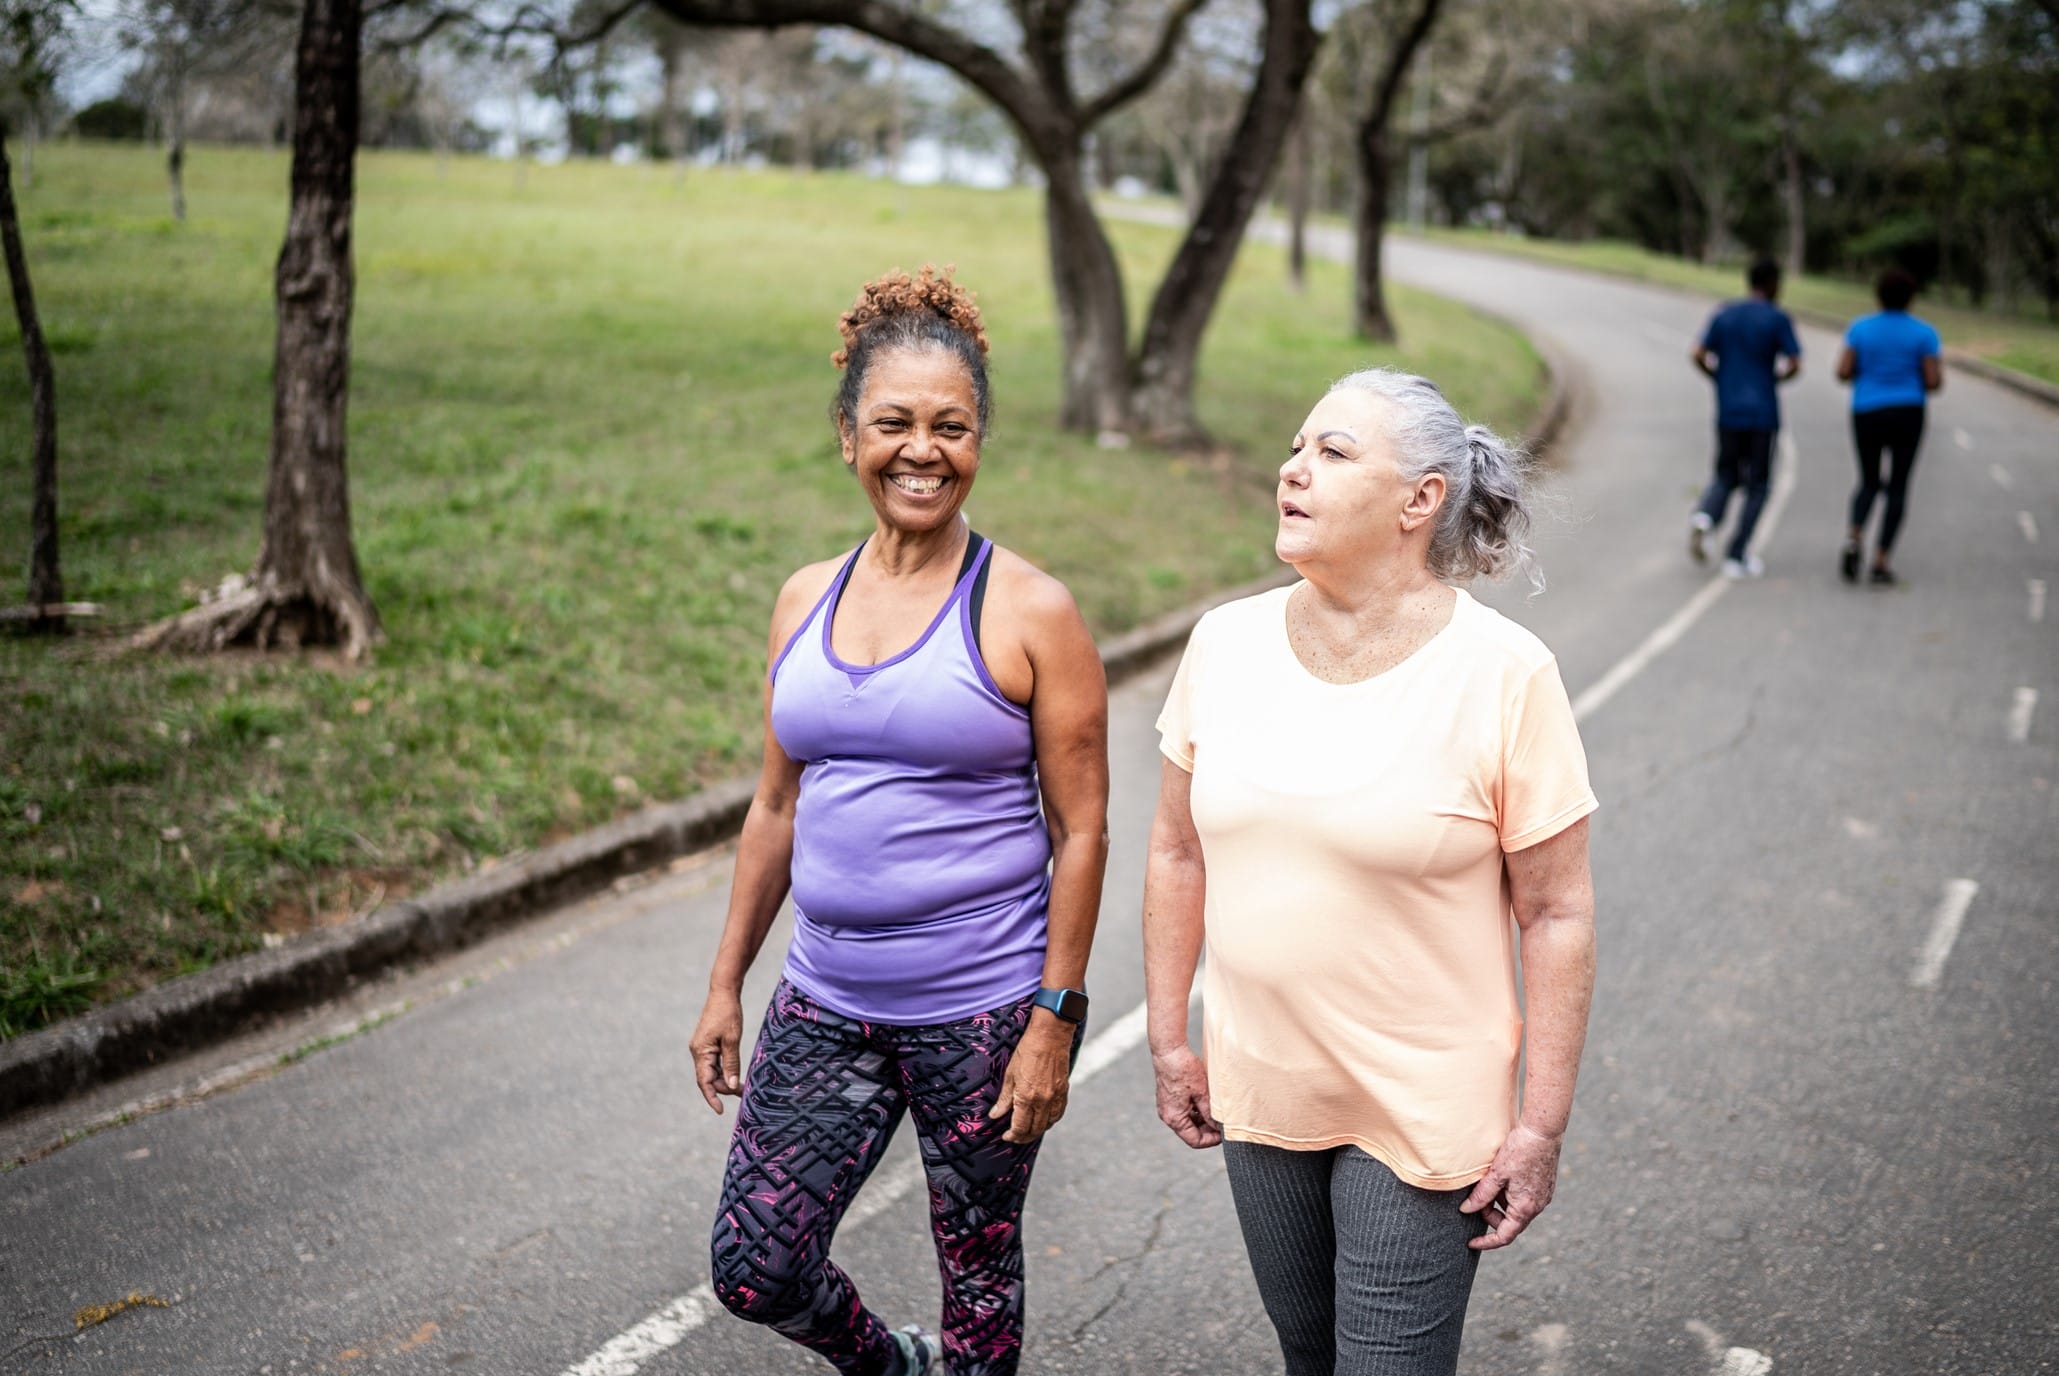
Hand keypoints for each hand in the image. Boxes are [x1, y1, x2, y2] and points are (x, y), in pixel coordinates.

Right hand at [689, 989, 744, 1113]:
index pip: (704, 1081)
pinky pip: (714, 1062)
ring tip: (743, 1085)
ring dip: (725, 1078)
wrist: (724, 991)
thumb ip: (731, 1064)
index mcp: (700, 1051)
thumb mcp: (732, 1040)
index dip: (712, 1098)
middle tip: (744, 1091)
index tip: (721, 1111)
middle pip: (709, 1078)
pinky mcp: (707, 1043)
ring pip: (712, 1070)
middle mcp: (697, 1051)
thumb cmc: (728, 1013)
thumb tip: (731, 1085)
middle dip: (724, 1087)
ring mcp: (701, 1047)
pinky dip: (724, 1069)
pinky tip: (735, 1073)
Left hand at [987, 1011, 1073, 1142]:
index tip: (1006, 1136)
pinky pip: (1059, 1114)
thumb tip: (995, 1115)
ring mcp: (1056, 1097)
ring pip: (1048, 1124)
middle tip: (1015, 1137)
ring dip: (1037, 1131)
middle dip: (1023, 1137)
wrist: (1050, 1035)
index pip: (1020, 1127)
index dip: (1012, 1135)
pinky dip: (1051, 1121)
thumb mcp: (1010, 1074)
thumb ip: (1004, 1099)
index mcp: (1027, 1097)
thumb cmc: (1027, 1051)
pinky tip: (1044, 1120)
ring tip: (1028, 1131)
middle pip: (1035, 1129)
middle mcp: (1043, 1101)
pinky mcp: (1064, 1091)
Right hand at [1151, 1044, 1221, 1148]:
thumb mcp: (1202, 1093)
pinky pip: (1183, 1111)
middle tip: (1223, 1123)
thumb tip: (1219, 1127)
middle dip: (1207, 1130)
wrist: (1169, 1050)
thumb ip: (1210, 1114)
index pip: (1194, 1141)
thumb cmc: (1183, 1069)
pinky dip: (1195, 1110)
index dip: (1211, 1140)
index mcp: (1174, 1118)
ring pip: (1188, 1121)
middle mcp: (1168, 1115)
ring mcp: (1167, 1107)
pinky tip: (1206, 1102)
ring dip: (1202, 1120)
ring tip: (1216, 1112)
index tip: (1223, 1135)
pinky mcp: (1168, 1098)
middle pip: (1190, 1132)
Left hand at [1460, 1123, 1561, 1249]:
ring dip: (1499, 1202)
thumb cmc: (1520, 1151)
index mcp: (1525, 1208)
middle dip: (1490, 1214)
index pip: (1504, 1236)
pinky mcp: (1543, 1188)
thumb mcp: (1496, 1174)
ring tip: (1491, 1180)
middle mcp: (1537, 1207)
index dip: (1486, 1242)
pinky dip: (1509, 1194)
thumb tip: (1466, 1210)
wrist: (1543, 1131)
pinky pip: (1522, 1199)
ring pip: (1515, 1209)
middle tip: (1477, 1196)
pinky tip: (1502, 1176)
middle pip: (1508, 1222)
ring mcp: (1542, 1197)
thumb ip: (1481, 1195)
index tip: (1471, 1242)